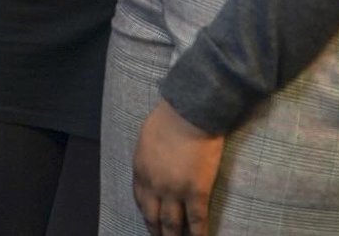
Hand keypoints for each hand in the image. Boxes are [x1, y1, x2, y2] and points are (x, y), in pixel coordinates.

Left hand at [133, 99, 224, 235]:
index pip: (140, 199)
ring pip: (173, 224)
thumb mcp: (146, 138)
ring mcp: (175, 190)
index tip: (151, 221)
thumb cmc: (167, 118)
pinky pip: (197, 220)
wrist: (188, 114)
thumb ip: (147, 157)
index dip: (147, 213)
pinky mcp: (196, 192)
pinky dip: (198, 235)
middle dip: (157, 231)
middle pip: (153, 216)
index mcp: (140, 169)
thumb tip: (152, 167)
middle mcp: (154, 184)